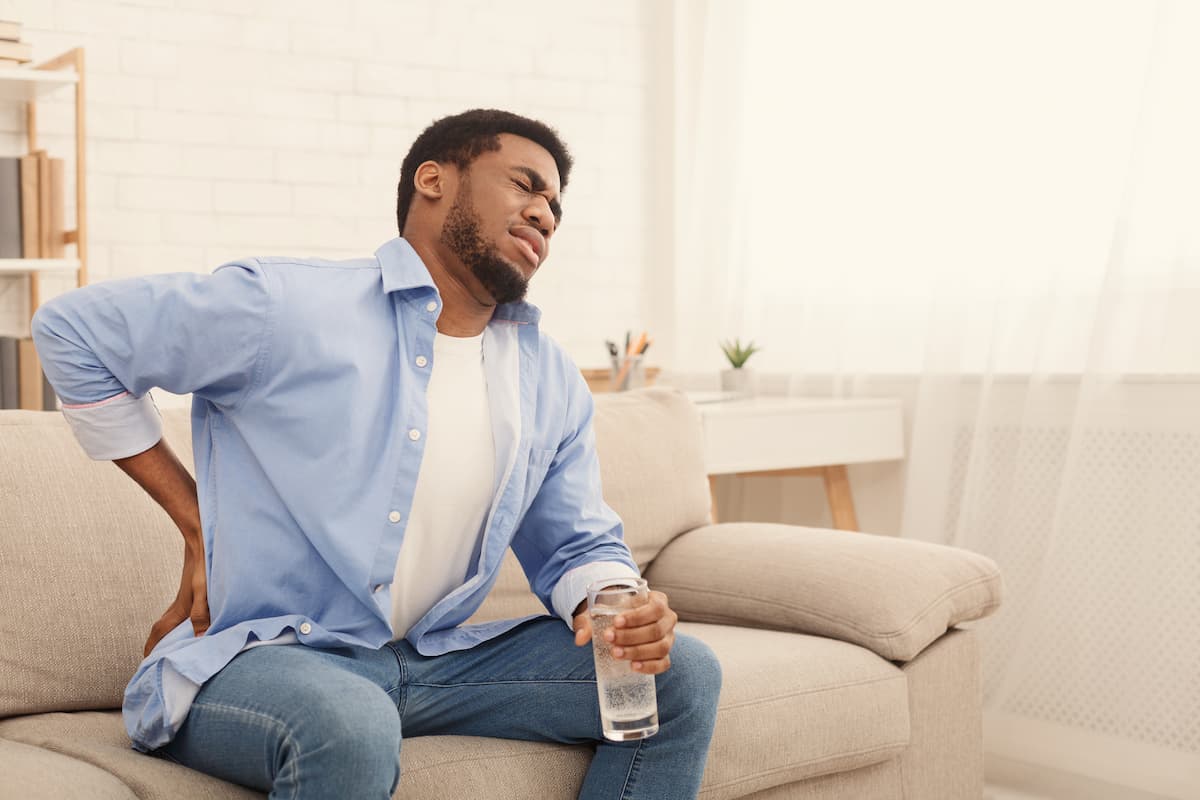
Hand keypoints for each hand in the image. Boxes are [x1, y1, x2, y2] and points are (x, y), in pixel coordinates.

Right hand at [143, 537, 208, 656]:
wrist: (200, 535)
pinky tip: (192, 620)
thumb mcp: (205, 590)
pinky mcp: (192, 588)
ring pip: (171, 619)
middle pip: (162, 628)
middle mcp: (179, 604)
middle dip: (158, 644)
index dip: (152, 648)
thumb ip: (202, 613)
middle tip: (156, 658)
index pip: (160, 632)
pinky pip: (181, 610)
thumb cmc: (203, 563)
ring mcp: (185, 595)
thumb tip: (199, 638)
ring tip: (173, 646)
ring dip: (169, 633)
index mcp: (180, 608)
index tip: (145, 662)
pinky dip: (181, 621)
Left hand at [572, 589, 677, 674]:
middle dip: (631, 636)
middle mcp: (668, 618)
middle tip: (609, 639)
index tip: (616, 622)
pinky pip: (663, 663)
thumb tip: (580, 638)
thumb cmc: (615, 613)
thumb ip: (588, 621)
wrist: (623, 622)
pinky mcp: (665, 655)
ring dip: (638, 652)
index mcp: (658, 601)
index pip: (655, 608)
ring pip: (660, 647)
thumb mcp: (601, 610)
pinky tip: (633, 667)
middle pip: (656, 630)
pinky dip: (650, 666)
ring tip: (616, 654)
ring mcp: (669, 638)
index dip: (637, 617)